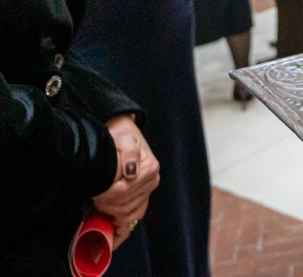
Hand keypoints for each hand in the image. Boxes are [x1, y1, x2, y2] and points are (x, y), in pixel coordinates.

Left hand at [92, 116, 159, 248]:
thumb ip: (129, 152)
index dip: (107, 197)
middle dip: (107, 207)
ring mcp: (148, 189)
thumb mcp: (123, 138)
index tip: (92, 195)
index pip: (124, 192)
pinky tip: (111, 231)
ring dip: (112, 216)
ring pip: (130, 214)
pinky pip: (135, 215)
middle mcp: (152, 180)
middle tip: (91, 202)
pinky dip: (123, 225)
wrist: (123, 130)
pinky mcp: (144, 194)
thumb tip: (131, 173)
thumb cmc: (120, 134)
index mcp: (149, 168)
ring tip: (97, 210)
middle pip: (127, 206)